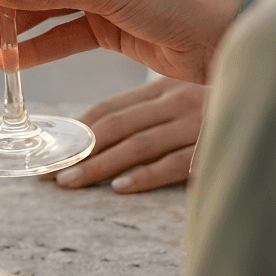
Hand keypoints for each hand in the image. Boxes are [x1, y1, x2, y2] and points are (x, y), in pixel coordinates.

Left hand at [55, 78, 205, 191]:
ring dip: (101, 165)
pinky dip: (146, 176)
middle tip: (49, 172)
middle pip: (117, 125)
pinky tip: (120, 188)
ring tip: (71, 181)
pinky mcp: (217, 145)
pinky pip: (176, 163)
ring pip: (139, 144)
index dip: (77, 129)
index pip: (111, 107)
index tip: (52, 149)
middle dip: (79, 150)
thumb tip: (107, 139)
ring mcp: (198, 122)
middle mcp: (178, 100)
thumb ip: (158, 112)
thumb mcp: (193, 95)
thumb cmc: (226, 104)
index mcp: (166, 87)